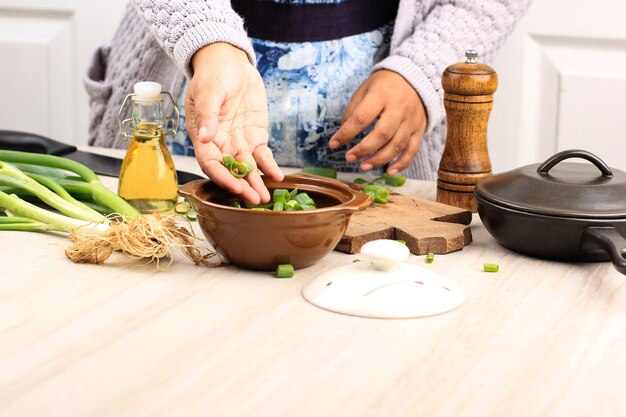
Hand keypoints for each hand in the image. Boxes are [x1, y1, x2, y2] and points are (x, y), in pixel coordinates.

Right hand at [186, 42, 283, 204]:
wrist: (229, 62)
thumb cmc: (213, 74)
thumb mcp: (208, 90)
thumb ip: (207, 114)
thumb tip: (205, 137)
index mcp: (202, 136)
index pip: (210, 163)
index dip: (222, 177)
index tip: (235, 187)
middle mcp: (220, 144)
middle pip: (230, 170)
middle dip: (242, 187)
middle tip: (254, 200)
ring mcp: (238, 141)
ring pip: (248, 168)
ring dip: (256, 183)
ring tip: (265, 199)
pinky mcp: (255, 136)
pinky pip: (263, 156)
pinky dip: (270, 167)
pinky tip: (278, 177)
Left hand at [328, 70, 426, 174]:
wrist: (415, 78)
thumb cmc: (384, 85)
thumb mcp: (365, 89)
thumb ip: (353, 111)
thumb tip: (342, 135)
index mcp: (381, 94)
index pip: (362, 117)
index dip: (346, 133)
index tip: (334, 144)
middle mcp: (399, 108)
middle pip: (382, 134)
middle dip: (364, 149)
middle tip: (349, 158)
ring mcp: (411, 120)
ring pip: (397, 145)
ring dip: (379, 160)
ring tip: (363, 166)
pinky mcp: (419, 129)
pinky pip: (412, 150)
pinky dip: (402, 163)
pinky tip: (389, 172)